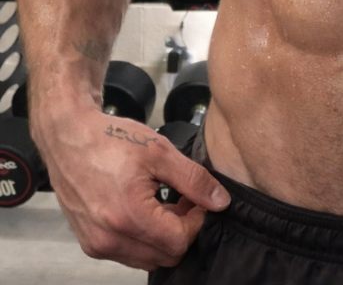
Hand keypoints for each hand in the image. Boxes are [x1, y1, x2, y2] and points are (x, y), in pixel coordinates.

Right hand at [35, 108, 230, 270]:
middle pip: (165, 256)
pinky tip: (143, 209)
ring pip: (147, 259)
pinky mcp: (89, 243)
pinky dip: (142, 238)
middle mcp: (109, 239)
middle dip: (181, 230)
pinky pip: (127, 254)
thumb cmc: (110, 139)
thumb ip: (193, 179)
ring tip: (162, 203)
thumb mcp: (159, 151)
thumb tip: (220, 202)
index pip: (179, 242)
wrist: (68, 137)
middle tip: (182, 200)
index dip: (196, 220)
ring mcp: (97, 245)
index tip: (195, 199)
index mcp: (128, 217)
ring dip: (162, 237)